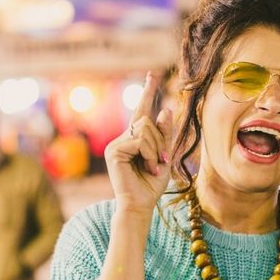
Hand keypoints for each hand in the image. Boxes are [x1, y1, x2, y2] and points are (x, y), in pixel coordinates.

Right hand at [104, 72, 173, 214]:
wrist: (140, 205)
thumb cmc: (151, 184)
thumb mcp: (164, 156)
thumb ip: (164, 134)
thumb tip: (165, 109)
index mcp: (134, 138)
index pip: (141, 110)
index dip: (148, 91)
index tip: (153, 74)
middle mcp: (122, 138)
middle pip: (147, 120)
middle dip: (161, 140)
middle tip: (163, 161)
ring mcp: (116, 144)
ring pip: (145, 130)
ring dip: (156, 150)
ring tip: (154, 167)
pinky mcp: (114, 152)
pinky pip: (140, 141)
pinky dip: (150, 155)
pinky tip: (149, 168)